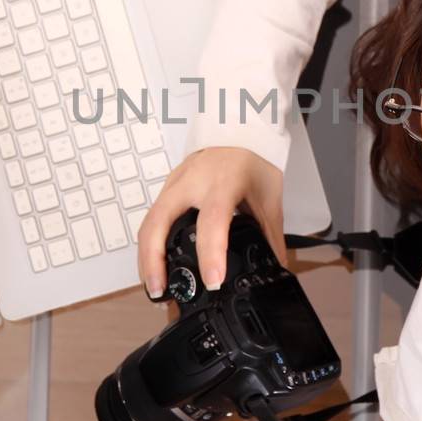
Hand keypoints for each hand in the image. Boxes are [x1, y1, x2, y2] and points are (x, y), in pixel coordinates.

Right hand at [135, 147, 287, 296]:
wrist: (239, 128)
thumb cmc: (253, 159)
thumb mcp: (268, 199)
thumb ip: (270, 237)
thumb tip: (275, 269)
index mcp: (223, 183)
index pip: (212, 220)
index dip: (211, 253)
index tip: (213, 281)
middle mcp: (192, 182)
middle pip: (158, 223)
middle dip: (154, 261)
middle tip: (161, 292)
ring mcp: (174, 183)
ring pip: (147, 223)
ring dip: (146, 258)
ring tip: (156, 287)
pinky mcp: (167, 187)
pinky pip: (151, 218)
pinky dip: (149, 245)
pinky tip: (155, 264)